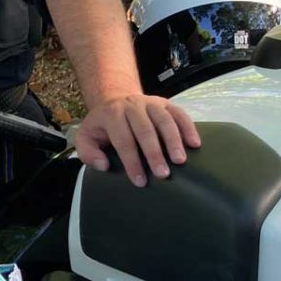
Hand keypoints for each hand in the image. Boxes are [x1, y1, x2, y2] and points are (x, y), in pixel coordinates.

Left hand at [73, 94, 200, 186]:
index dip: (132, 161)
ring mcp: (150, 102)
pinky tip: (194, 144)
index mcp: (111, 114)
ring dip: (173, 141)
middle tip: (162, 174)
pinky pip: (179, 113)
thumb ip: (88, 153)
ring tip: (180, 161)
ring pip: (164, 120)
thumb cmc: (103, 125)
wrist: (115, 100)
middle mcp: (132, 105)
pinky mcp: (165, 103)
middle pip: (145, 129)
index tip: (139, 181)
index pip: (123, 139)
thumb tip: (103, 165)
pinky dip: (188, 127)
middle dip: (154, 153)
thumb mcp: (86, 137)